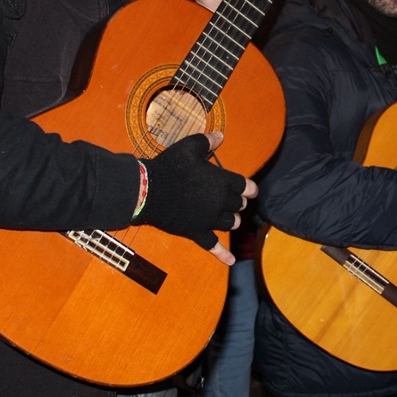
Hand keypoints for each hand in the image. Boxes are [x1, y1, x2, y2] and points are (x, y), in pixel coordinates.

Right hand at [136, 131, 257, 265]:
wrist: (147, 191)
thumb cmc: (169, 167)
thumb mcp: (188, 147)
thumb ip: (206, 142)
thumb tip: (220, 136)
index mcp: (222, 181)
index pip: (245, 186)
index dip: (249, 188)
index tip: (250, 190)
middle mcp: (220, 202)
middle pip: (238, 205)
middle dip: (238, 202)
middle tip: (234, 200)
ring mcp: (209, 219)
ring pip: (230, 223)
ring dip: (232, 220)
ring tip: (230, 218)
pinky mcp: (196, 232)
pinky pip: (213, 246)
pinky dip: (223, 254)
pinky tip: (231, 261)